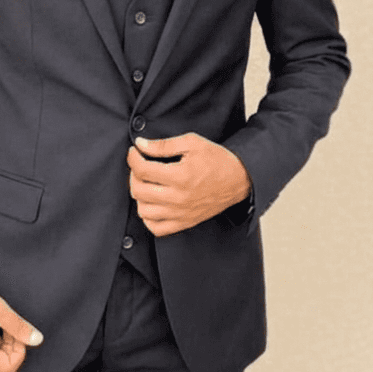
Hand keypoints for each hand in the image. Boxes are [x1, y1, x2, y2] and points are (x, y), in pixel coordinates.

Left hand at [127, 132, 250, 236]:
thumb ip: (163, 145)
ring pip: (143, 211)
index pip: (142, 170)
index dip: (133, 158)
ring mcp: (181, 213)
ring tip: (147, 183)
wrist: (239, 178)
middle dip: (133, 174)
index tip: (135, 152)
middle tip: (140, 165)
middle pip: (139, 190)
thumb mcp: (191, 143)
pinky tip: (153, 203)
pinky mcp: (184, 223)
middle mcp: (178, 198)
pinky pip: (156, 228)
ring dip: (140, 195)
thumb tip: (140, 145)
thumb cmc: (217, 159)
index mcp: (180, 176)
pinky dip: (148, 217)